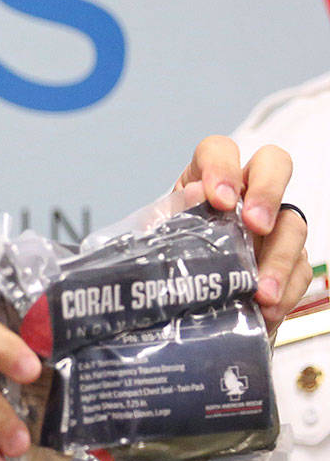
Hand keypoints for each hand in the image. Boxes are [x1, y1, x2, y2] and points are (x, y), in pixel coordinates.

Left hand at [176, 136, 311, 330]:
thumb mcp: (160, 238)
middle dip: (268, 193)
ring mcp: (273, 225)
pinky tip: (268, 309)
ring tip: (260, 292)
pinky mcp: (288, 260)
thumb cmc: (168, 258)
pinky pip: (299, 269)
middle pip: (274, 166)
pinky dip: (285, 291)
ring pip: (293, 225)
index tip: (218, 199)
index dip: (222, 168)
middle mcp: (246, 193)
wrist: (180, 302)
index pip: (220, 151)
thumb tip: (194, 195)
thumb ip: (173, 216)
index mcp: (207, 179)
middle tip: (255, 225)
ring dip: (278, 260)